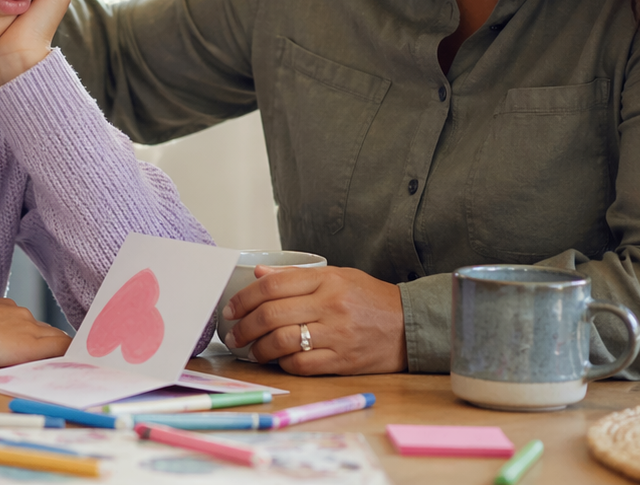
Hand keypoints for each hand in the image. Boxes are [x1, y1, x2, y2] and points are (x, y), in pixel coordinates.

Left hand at [0, 297, 71, 366]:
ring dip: (38, 333)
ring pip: (37, 324)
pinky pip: (20, 313)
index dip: (73, 350)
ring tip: (28, 344)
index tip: (76, 355)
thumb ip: (31, 361)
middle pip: (55, 333)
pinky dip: (20, 322)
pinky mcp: (5, 303)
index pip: (65, 344)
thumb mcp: (7, 366)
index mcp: (31, 345)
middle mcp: (29, 325)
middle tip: (60, 353)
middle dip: (59, 343)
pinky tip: (7, 330)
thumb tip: (48, 360)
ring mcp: (18, 312)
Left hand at [221, 265, 406, 374]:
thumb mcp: (338, 276)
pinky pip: (301, 364)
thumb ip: (297, 276)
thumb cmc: (370, 299)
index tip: (230, 308)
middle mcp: (330, 305)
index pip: (272, 285)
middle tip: (234, 333)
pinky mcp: (342, 361)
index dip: (244, 298)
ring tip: (251, 349)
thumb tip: (259, 274)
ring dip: (258, 348)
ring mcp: (337, 334)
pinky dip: (282, 363)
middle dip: (244, 326)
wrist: (409, 325)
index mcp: (327, 280)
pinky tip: (277, 360)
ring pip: (282, 341)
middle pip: (271, 314)